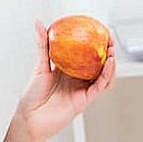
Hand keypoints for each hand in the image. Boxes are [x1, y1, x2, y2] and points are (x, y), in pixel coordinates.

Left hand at [15, 20, 116, 141]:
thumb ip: (43, 45)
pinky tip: (109, 64)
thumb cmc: (32, 95)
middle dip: (108, 52)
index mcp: (69, 70)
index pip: (86, 55)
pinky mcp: (85, 99)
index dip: (95, 44)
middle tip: (109, 39)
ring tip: (112, 51)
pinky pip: (100, 86)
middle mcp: (78, 80)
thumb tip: (39, 24)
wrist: (30, 117)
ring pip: (104, 76)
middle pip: (99, 65)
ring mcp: (83, 90)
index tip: (99, 31)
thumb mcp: (39, 66)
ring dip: (111, 64)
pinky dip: (106, 75)